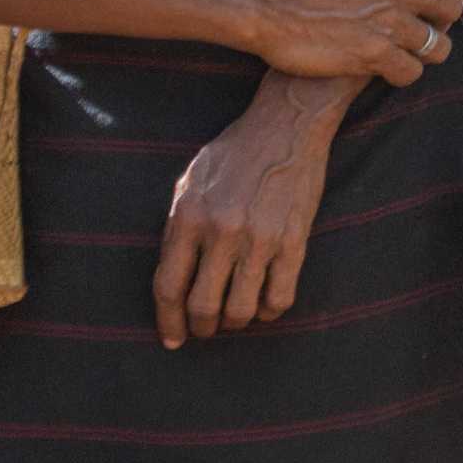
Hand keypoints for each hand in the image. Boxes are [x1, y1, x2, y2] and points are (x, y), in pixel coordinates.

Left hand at [153, 74, 351, 348]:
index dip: (168, 321)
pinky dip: (268, 311)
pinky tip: (263, 301)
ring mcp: (260, 238)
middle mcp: (222, 231)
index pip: (169, 287)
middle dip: (201, 326)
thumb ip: (177, 227)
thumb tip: (171, 278)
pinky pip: (278, 299)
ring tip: (234, 314)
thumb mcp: (191, 180)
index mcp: (190, 215)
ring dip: (234, 322)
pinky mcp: (294, 241)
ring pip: (240, 311)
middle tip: (205, 326)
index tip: (173, 338)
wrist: (287, 124)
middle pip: (202, 306)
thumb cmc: (235, 151)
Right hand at [243, 0, 462, 79]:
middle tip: (436, 26)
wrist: (261, 1)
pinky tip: (394, 68)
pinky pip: (410, 71)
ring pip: (436, 44)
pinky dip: (406, 72)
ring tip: (418, 50)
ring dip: (429, 49)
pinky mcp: (371, 54)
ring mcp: (387, 22)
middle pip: (450, 8)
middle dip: (446, 19)